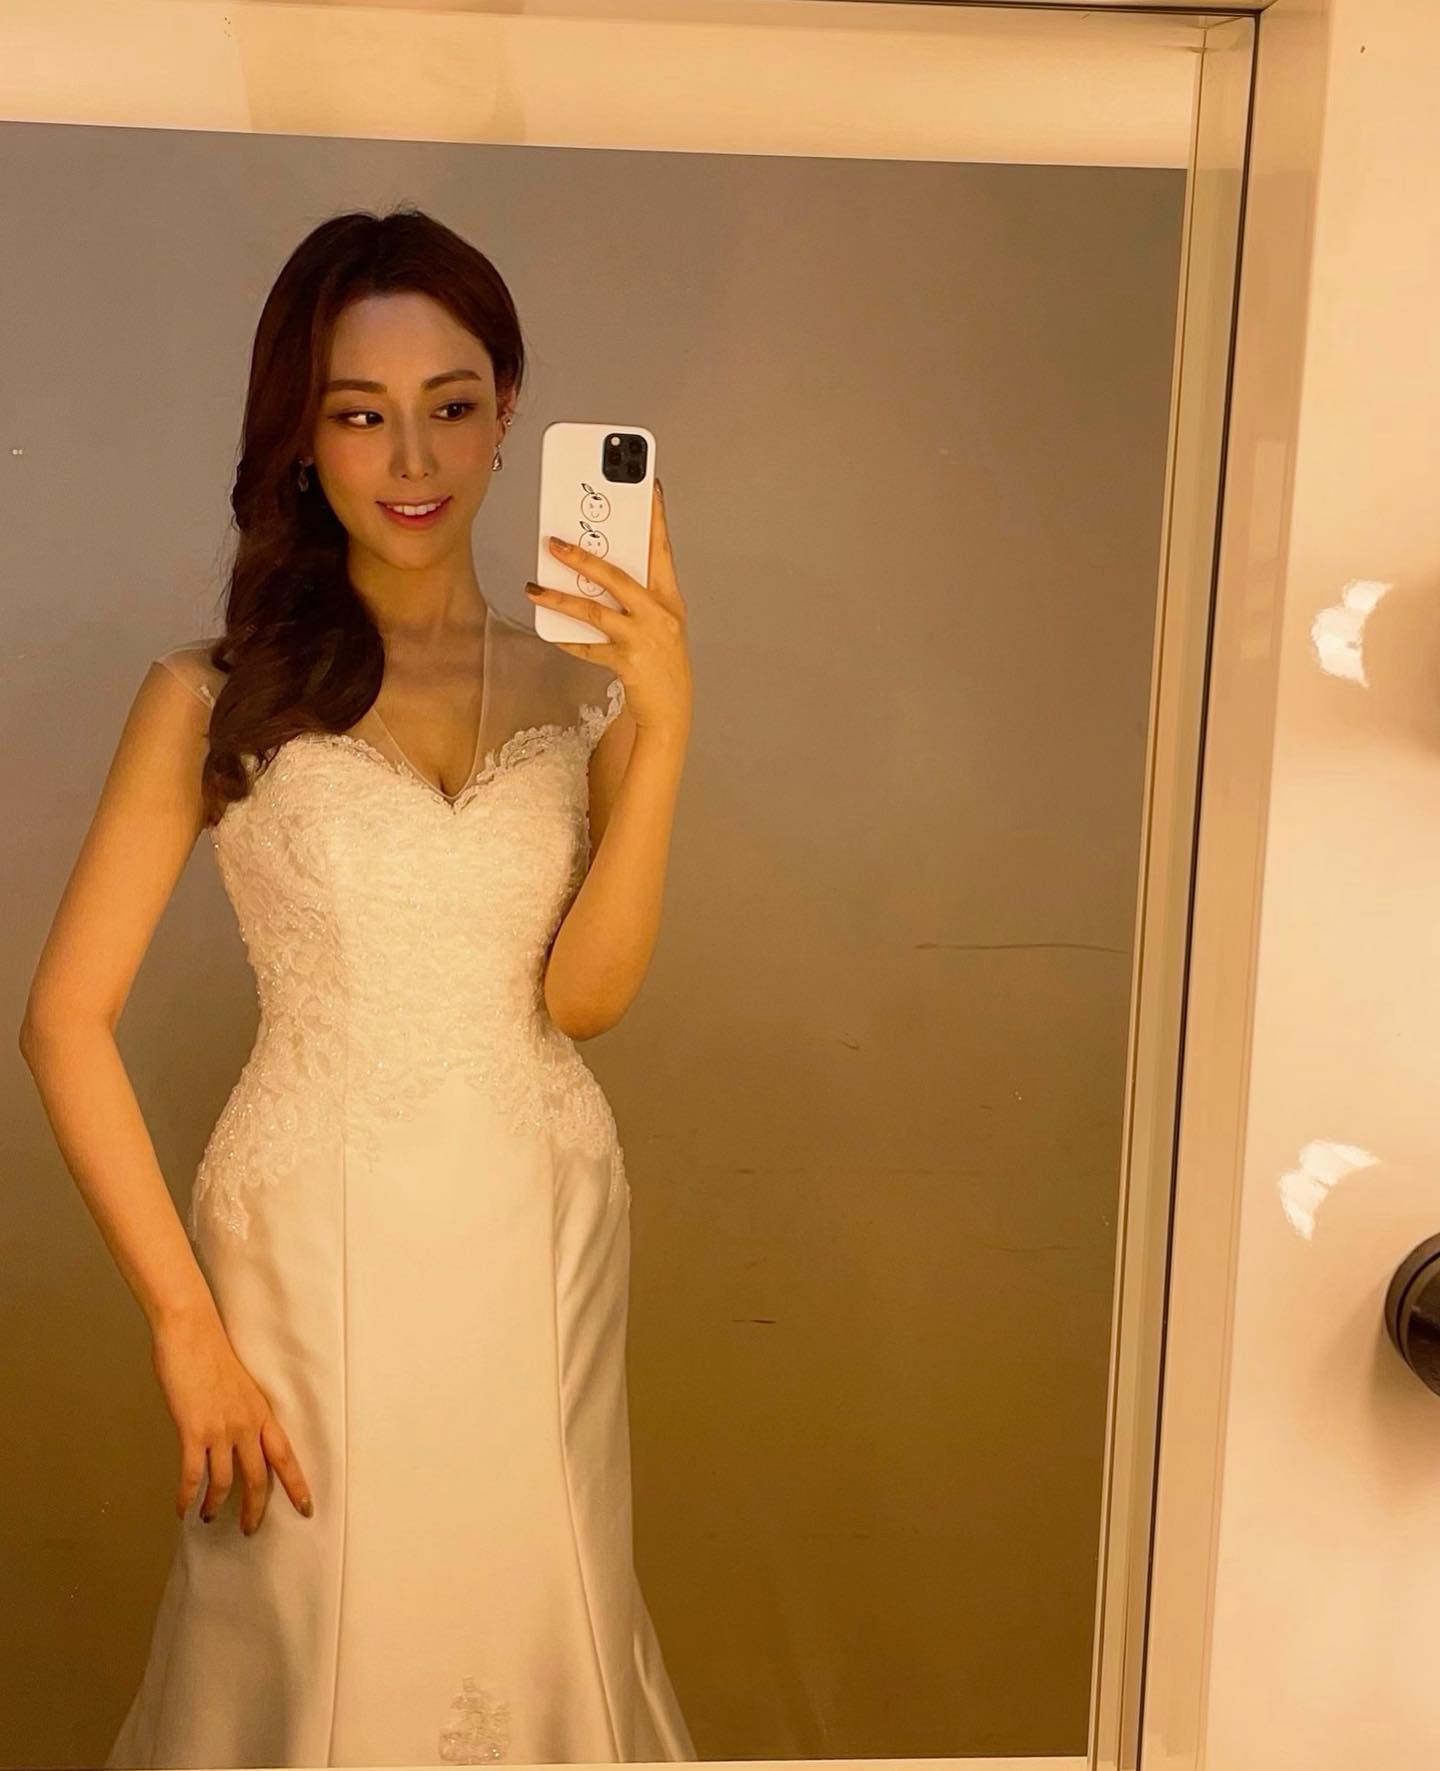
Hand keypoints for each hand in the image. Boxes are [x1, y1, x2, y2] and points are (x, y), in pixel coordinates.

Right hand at [151, 1307, 313, 1533]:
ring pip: (225, 1482)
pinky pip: (192, 1474)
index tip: (307, 1509)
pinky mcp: (193, 1430)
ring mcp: (220, 1428)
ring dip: (216, 1505)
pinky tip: (182, 1508)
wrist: (192, 1332)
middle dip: (254, 1510)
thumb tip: (234, 1437)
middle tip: (249, 1530)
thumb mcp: (239, 1387)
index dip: (297, 1486)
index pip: (287, 1456)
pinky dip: (187, 1496)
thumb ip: (241, 1413)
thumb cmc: (211, 1354)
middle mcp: (247, 1424)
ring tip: (209, 1517)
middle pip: (259, 1478)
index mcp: (261, 1412)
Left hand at [525, 478, 692, 737]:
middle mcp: (660, 615)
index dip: (655, 518)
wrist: (672, 711)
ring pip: (595, 611)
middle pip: (617, 577)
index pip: (662, 549)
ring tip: (534, 589)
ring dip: (561, 598)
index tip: (648, 488)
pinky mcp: (628, 662)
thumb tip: (594, 570)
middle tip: (553, 543)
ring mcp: (644, 639)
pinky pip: (589, 647)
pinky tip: (551, 632)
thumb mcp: (659, 622)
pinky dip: (568, 639)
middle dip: (583, 557)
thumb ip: (635, 595)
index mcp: (669, 598)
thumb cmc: (662, 662)